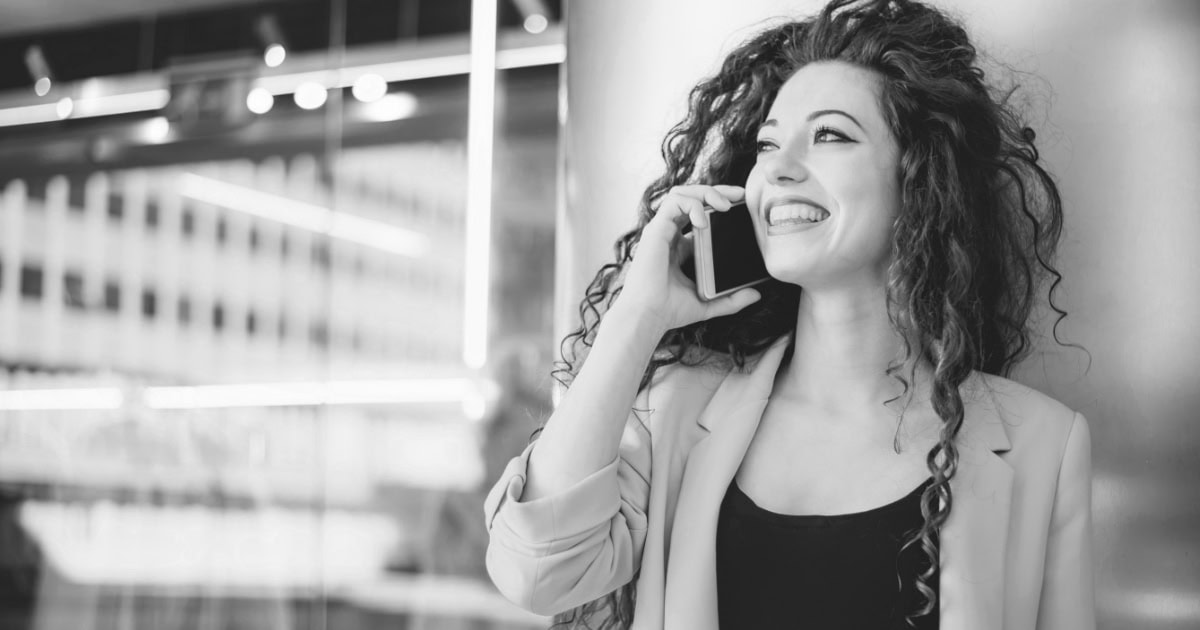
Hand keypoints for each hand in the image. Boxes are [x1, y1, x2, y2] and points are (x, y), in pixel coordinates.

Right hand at [617, 185, 762, 331]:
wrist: (648, 316)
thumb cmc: (669, 310)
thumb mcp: (708, 304)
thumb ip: (732, 299)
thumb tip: (755, 294)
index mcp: (680, 248)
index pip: (699, 216)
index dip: (718, 206)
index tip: (741, 206)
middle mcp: (670, 235)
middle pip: (691, 198)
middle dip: (716, 191)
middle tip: (739, 194)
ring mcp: (662, 231)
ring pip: (681, 193)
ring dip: (705, 193)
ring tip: (724, 205)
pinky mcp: (656, 230)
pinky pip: (674, 202)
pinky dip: (692, 205)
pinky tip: (704, 220)